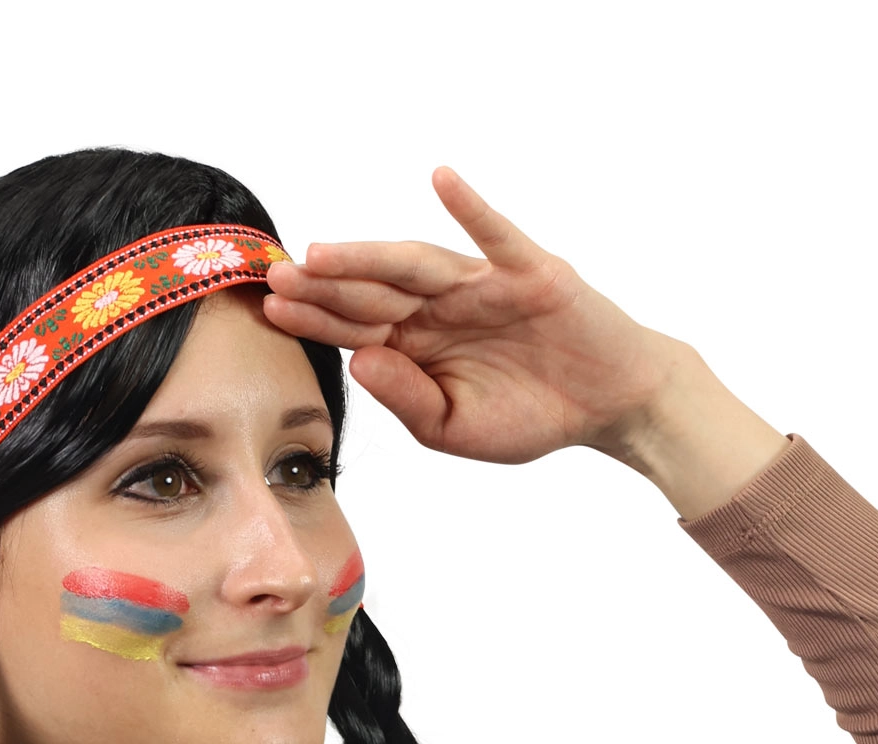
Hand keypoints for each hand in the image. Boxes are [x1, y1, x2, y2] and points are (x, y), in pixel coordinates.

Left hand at [263, 167, 676, 466]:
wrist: (608, 405)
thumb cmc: (533, 414)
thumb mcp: (457, 429)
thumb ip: (408, 401)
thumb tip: (359, 362)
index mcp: (420, 344)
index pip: (357, 326)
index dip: (315, 318)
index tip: (270, 310)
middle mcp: (442, 307)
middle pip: (374, 291)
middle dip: (325, 286)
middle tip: (275, 277)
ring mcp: (482, 284)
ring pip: (417, 265)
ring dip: (369, 256)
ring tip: (322, 254)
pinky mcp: (528, 272)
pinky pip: (496, 235)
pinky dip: (471, 207)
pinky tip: (441, 180)